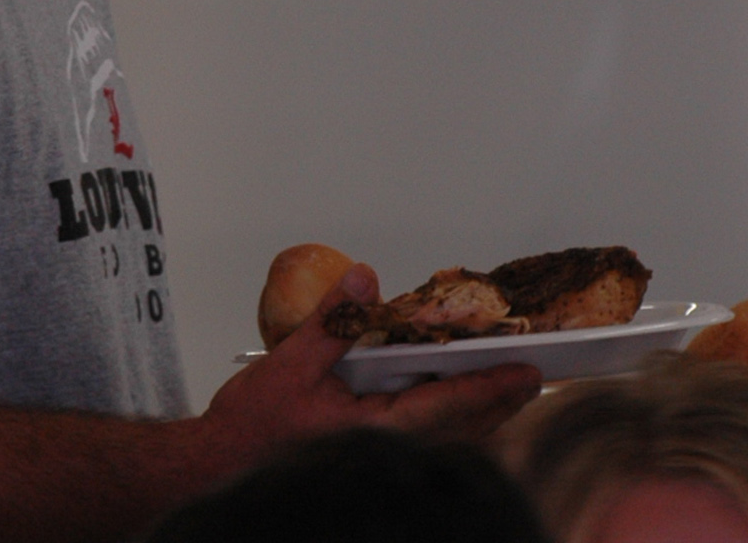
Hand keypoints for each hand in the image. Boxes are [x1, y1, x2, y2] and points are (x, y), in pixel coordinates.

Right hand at [196, 263, 540, 468]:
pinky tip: (457, 406)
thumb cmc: (250, 426)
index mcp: (373, 429)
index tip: (526, 371)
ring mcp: (380, 459)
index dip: (491, 386)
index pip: (447, 404)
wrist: (216, 469)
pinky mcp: (369, 459)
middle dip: (497, 400)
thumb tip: (366, 279)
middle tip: (532, 374)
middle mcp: (385, 450)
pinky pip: (425, 442)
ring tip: (507, 388)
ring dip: (478, 414)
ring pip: (447, 438)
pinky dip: (450, 423)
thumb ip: (333, 321)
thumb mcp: (290, 363)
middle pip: (459, 427)